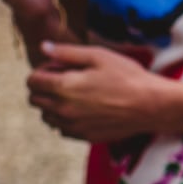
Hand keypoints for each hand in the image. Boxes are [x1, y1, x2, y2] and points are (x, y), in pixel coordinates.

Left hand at [27, 41, 181, 141]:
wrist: (151, 105)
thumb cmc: (127, 76)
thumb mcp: (99, 56)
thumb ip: (67, 52)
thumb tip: (43, 47)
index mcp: (64, 87)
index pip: (32, 81)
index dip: (41, 71)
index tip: (56, 67)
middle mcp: (63, 109)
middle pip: (35, 100)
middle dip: (43, 87)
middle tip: (65, 79)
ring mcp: (72, 126)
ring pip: (46, 116)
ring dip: (53, 105)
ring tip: (75, 94)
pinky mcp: (83, 136)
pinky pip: (62, 129)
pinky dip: (66, 119)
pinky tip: (84, 109)